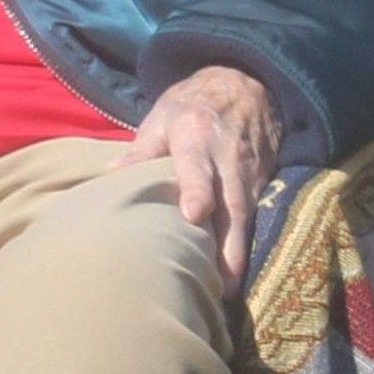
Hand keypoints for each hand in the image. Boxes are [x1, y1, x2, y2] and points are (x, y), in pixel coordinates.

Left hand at [120, 64, 280, 296]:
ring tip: (230, 289)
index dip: (196, 190)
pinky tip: (240, 273)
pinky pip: (257, 216)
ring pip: (247, 216)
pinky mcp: (262, 183)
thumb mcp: (162, 115)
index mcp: (197, 136)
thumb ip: (141, 148)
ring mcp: (250, 172)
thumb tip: (111, 173)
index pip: (196, 166)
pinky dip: (250, 243)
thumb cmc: (192, 105)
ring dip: (240, 252)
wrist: (246, 84)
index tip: (193, 215)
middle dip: (228, 242)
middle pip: (230, 202)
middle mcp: (228, 157)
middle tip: (221, 280)